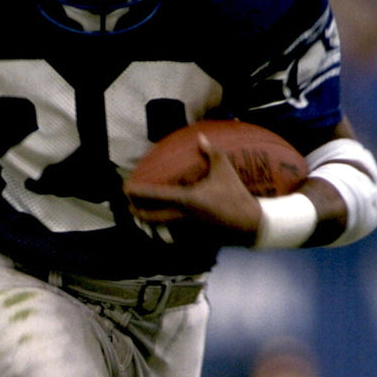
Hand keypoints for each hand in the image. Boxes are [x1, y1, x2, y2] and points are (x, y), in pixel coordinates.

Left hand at [126, 133, 261, 244]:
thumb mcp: (225, 170)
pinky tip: (164, 224)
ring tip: (142, 215)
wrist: (250, 224)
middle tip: (129, 206)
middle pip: (150, 217)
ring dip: (150, 222)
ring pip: (160, 228)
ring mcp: (187, 230)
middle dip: (136, 212)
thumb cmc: (236, 195)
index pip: (155, 196)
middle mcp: (182, 216)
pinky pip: (173, 234)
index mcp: (187, 199)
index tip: (125, 188)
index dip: (137, 192)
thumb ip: (211, 152)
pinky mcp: (194, 238)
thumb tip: (200, 138)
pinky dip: (165, 229)